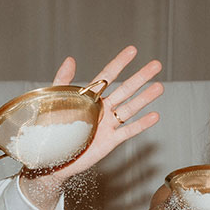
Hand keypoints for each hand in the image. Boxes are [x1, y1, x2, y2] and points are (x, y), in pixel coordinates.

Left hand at [42, 45, 163, 180]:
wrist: (50, 159)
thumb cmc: (50, 130)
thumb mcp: (54, 102)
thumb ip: (63, 81)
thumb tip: (70, 59)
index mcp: (90, 98)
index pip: (108, 76)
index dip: (120, 63)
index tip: (133, 50)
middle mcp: (102, 109)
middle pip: (125, 89)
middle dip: (141, 77)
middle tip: (156, 65)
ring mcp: (108, 125)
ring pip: (130, 108)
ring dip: (145, 98)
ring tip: (159, 87)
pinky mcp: (110, 141)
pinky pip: (128, 131)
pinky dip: (141, 124)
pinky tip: (155, 115)